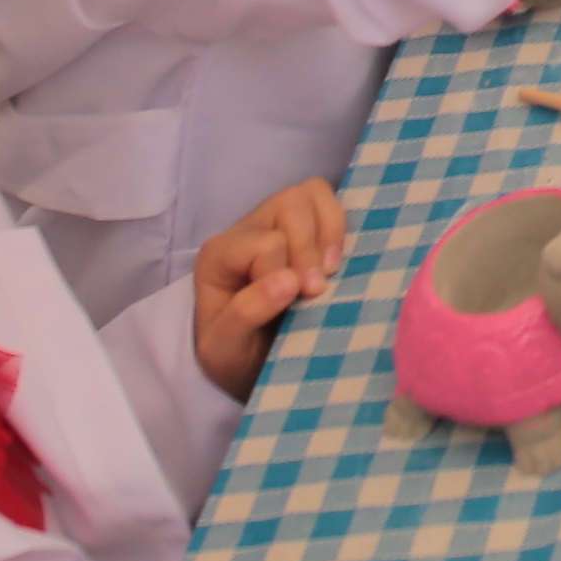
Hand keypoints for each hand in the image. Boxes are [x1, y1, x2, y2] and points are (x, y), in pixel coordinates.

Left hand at [190, 181, 349, 393]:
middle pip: (289, 204)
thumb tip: (289, 280)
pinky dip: (341, 225)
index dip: (284, 272)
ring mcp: (277, 224)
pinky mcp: (306, 228)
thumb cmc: (235, 357)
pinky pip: (329, 201)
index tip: (297, 303)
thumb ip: (245, 314)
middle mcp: (247, 230)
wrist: (250, 368)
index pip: (264, 243)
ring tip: (332, 271)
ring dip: (329, 232)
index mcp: (219, 255)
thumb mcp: (225, 349)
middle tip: (317, 292)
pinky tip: (340, 261)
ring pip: (311, 193)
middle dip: (309, 249)